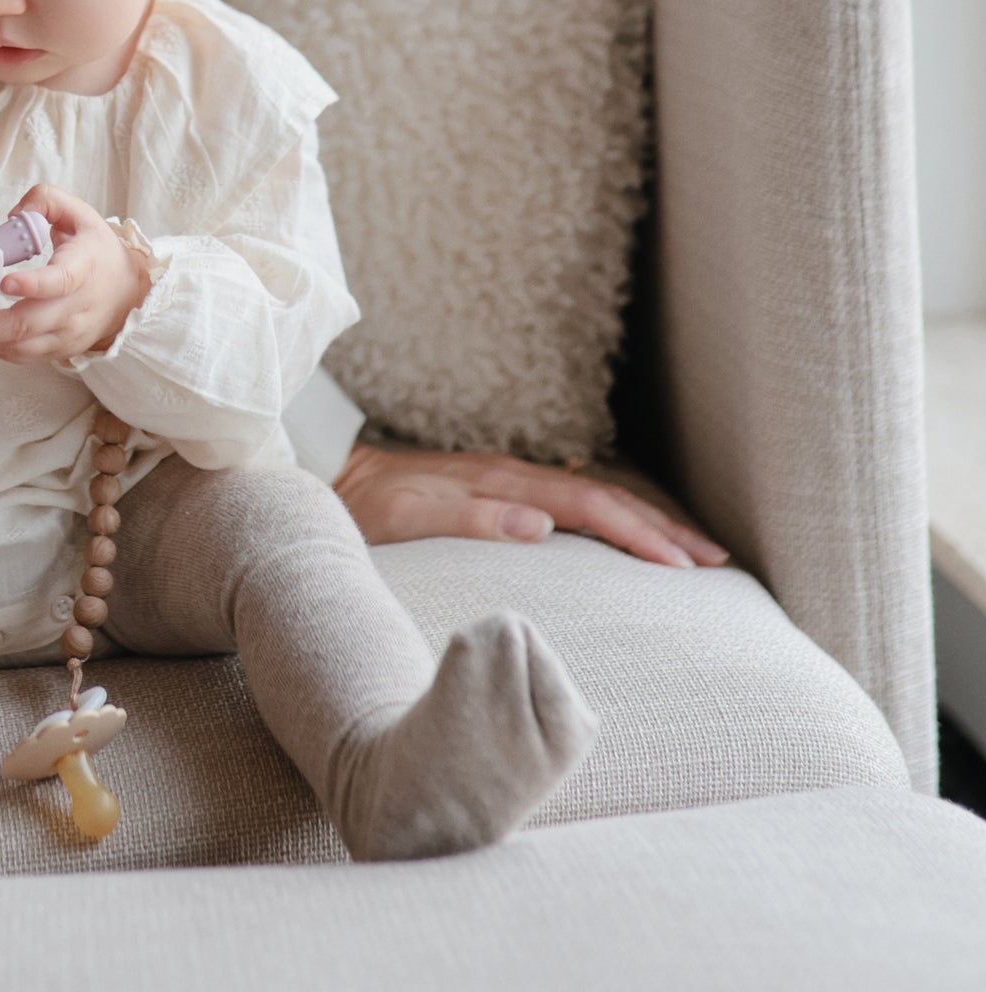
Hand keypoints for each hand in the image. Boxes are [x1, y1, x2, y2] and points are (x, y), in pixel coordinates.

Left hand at [0, 184, 150, 364]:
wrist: (126, 291)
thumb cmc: (94, 249)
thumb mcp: (78, 213)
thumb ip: (45, 200)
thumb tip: (13, 215)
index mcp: (82, 267)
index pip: (59, 281)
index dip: (31, 284)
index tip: (1, 283)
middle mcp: (76, 306)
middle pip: (28, 324)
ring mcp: (68, 333)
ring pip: (22, 346)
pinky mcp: (60, 350)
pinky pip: (23, 356)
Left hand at [333, 443, 729, 569]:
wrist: (327, 477)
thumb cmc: (365, 506)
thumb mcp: (410, 514)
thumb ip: (472, 517)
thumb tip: (543, 523)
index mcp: (501, 483)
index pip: (588, 506)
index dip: (639, 534)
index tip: (684, 565)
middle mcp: (511, 478)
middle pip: (603, 497)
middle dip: (661, 527)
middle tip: (715, 560)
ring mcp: (505, 484)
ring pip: (591, 498)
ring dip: (643, 521)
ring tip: (690, 551)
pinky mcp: (495, 494)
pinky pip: (569, 504)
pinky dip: (608, 519)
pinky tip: (621, 534)